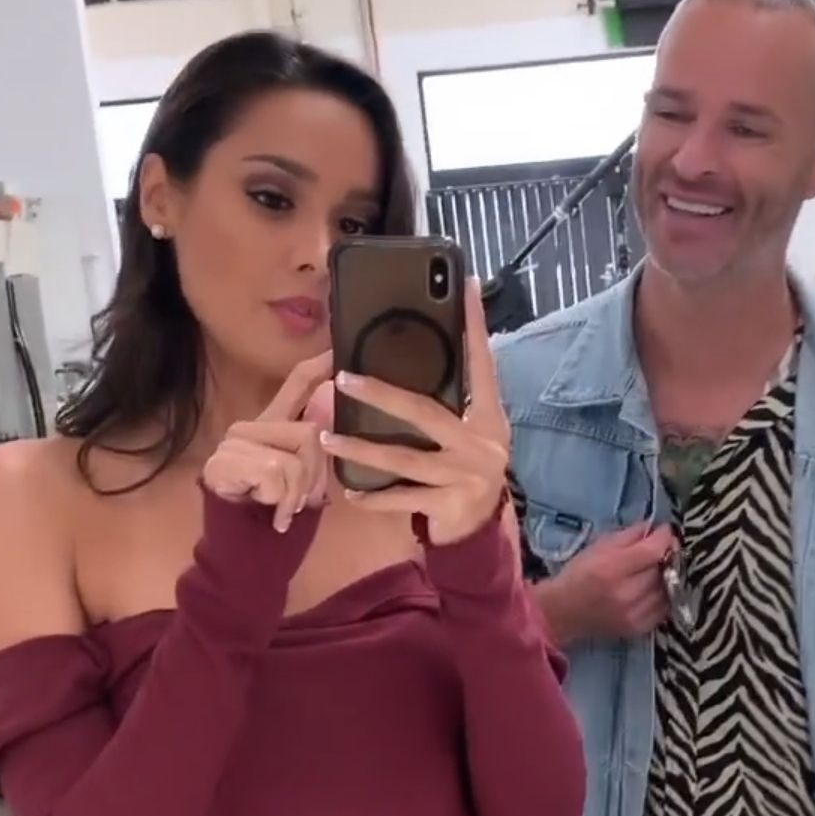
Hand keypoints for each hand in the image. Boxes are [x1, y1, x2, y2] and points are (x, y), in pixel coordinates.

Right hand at [201, 355, 333, 532]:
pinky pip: (276, 472)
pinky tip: (269, 513)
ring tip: (283, 511)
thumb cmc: (277, 518)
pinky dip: (281, 500)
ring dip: (299, 493)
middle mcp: (249, 426)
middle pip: (309, 431)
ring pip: (296, 455)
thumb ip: (319, 446)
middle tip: (301, 503)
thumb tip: (338, 405)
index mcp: (272, 424)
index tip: (340, 346)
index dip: (320, 364)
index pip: (298, 382)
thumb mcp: (307, 478)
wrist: (244, 554)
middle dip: (316, 475)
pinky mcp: (223, 463)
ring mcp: (233, 444)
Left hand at [319, 280, 508, 546]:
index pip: (480, 363)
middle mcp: (480, 443)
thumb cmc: (466, 470)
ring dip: (362, 449)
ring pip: (404, 458)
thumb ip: (452, 399)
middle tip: (343, 378)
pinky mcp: (449, 505)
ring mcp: (465, 476)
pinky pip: (402, 497)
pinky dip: (374, 496)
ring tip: (327, 437)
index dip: (474, 326)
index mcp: (487, 416)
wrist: (480, 530)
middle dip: (382, 395)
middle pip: (425, 412)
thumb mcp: (469, 432)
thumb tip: (424, 352)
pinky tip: (348, 491)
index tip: (464, 285)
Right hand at [539, 523, 673, 644]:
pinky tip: (651, 590)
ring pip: (668, 590)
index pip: (653, 551)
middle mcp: (625, 593)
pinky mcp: (638, 629)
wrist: (562, 612)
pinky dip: (662, 597)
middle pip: (663, 569)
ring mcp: (634, 614)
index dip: (664, 538)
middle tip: (658, 550)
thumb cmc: (578, 575)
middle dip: (664, 556)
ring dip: (666, 577)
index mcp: (612, 568)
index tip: (664, 531)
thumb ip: (629, 535)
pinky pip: (664, 609)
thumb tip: (656, 529)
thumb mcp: (598, 546)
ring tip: (655, 570)